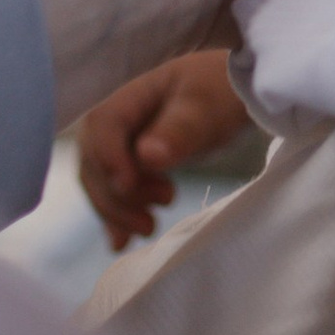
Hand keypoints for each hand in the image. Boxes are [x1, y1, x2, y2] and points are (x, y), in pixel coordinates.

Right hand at [76, 49, 248, 248]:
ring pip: (102, 181)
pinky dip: (117, 217)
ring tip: (149, 228)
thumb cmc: (225, 91)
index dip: (108, 157)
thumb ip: (179, 130)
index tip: (129, 185)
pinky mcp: (135, 166)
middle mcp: (120, 122)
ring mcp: (124, 145)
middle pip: (95, 160)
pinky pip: (115, 192)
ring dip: (117, 210)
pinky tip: (121, 243)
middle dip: (114, 195)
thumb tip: (147, 156)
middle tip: (150, 219)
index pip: (103, 126)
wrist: (239, 92)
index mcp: (132, 96)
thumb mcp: (207, 108)